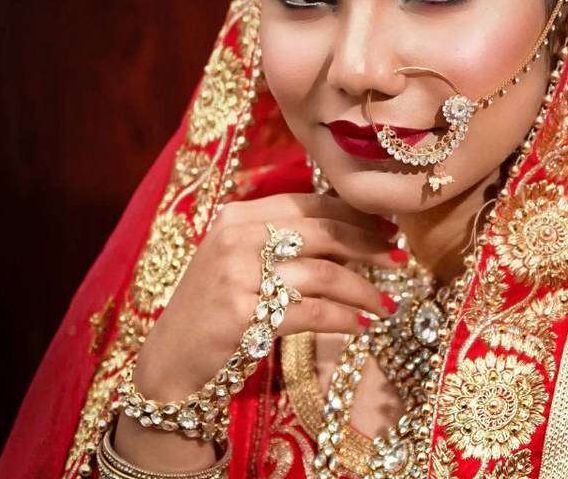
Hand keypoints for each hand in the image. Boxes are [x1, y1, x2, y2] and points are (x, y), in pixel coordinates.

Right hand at [114, 193, 400, 470]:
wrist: (169, 363)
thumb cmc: (213, 311)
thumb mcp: (240, 262)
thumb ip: (282, 241)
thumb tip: (352, 235)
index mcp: (238, 216)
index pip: (310, 204)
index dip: (354, 216)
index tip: (387, 229)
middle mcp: (236, 237)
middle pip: (323, 232)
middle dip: (369, 246)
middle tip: (399, 260)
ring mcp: (237, 274)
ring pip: (323, 273)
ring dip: (363, 290)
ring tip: (385, 304)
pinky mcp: (243, 314)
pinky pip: (312, 312)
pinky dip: (343, 319)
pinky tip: (361, 326)